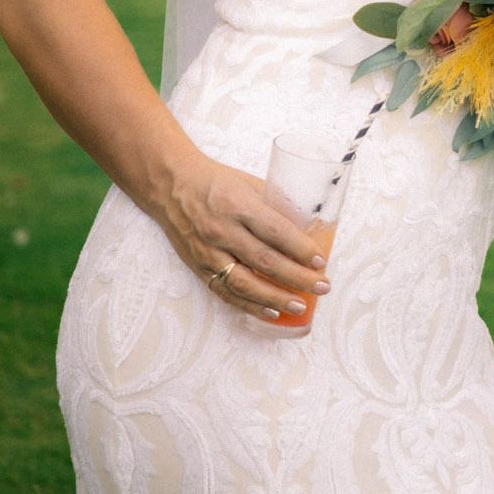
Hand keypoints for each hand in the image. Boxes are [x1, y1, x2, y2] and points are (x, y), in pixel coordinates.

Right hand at [152, 152, 331, 322]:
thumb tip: (312, 225)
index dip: (300, 249)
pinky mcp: (198, 267)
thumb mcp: (251, 184)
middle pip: (265, 261)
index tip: (321, 261)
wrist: (171, 186)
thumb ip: (278, 204)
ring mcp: (208, 252)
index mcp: (239, 205)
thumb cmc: (217, 182)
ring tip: (300, 305)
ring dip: (275, 298)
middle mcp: (222, 231)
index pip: (276, 231)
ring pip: (245, 282)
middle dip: (297, 278)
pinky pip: (225, 291)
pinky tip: (269, 311)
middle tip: (323, 286)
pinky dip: (248, 305)